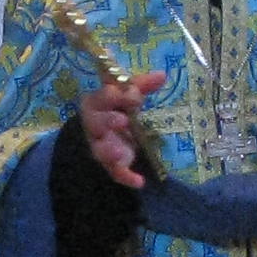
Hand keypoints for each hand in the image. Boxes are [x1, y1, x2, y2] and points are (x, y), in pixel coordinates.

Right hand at [80, 71, 163, 188]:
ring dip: (109, 151)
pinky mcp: (111, 164)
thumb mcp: (128, 95)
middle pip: (96, 123)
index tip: (132, 95)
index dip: (113, 96)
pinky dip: (126, 177)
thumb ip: (142, 86)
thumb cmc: (116, 108)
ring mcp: (101, 146)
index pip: (101, 97)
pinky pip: (115, 172)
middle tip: (122, 120)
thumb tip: (162, 75)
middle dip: (108, 121)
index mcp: (96, 103)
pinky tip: (139, 182)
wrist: (106, 133)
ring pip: (100, 150)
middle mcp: (94, 125)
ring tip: (119, 153)